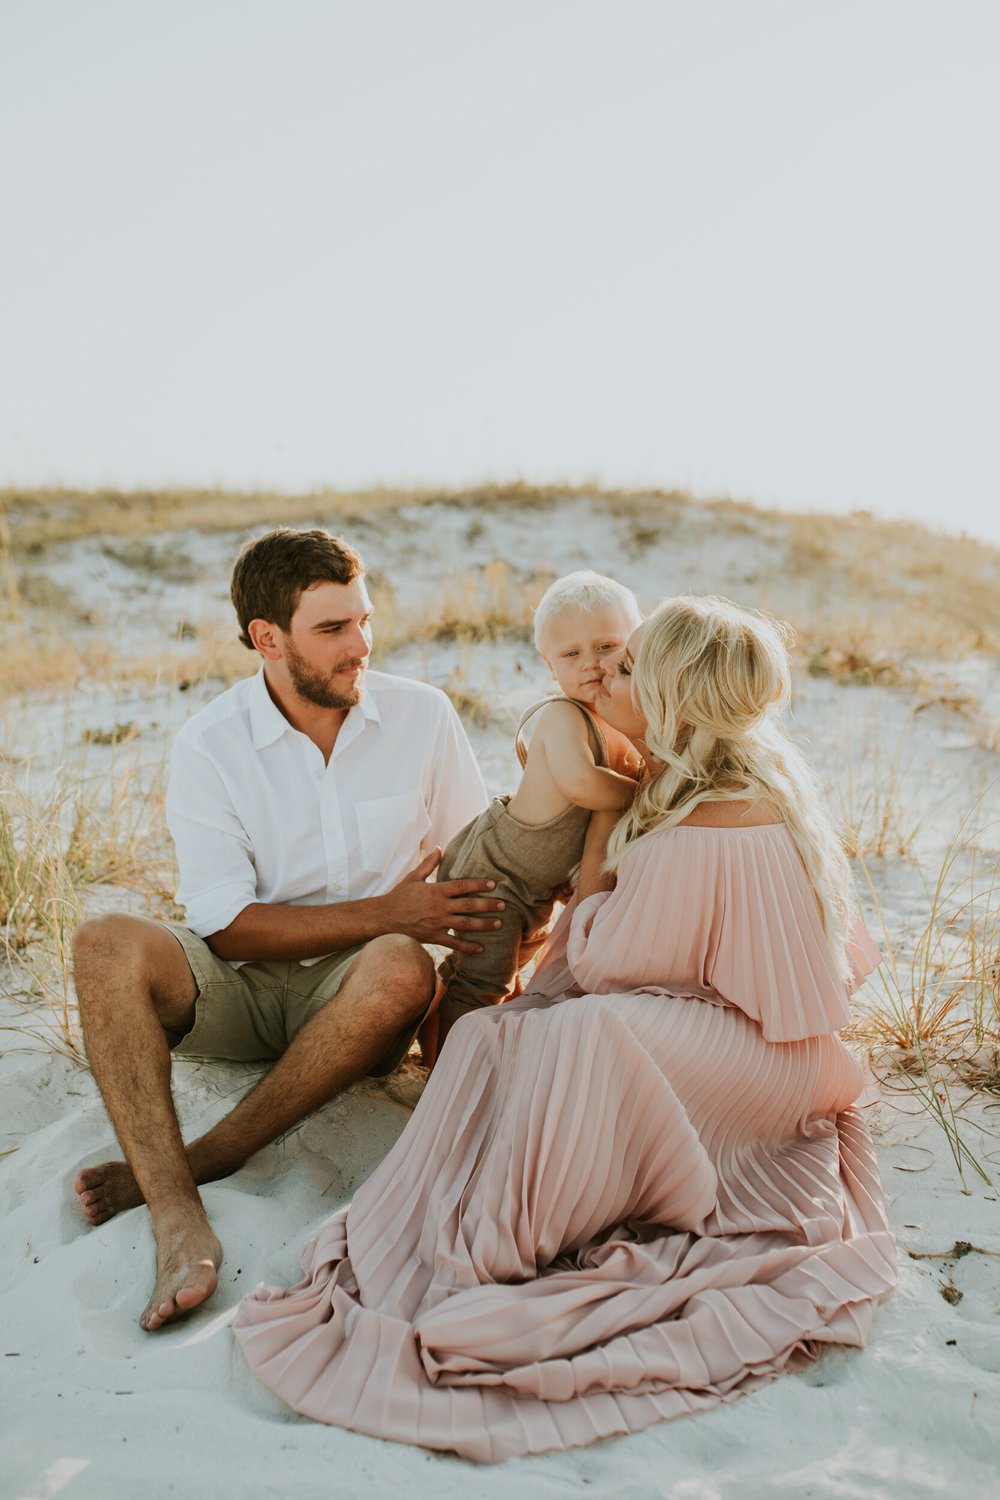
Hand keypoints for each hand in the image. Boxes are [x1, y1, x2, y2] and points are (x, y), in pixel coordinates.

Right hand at [379, 849, 504, 953]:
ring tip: (498, 924)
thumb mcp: (413, 877)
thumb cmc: (399, 896)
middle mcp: (440, 907)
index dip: (479, 884)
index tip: (493, 884)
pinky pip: (454, 943)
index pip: (462, 886)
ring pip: (465, 924)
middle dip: (488, 905)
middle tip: (503, 905)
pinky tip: (481, 948)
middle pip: (469, 905)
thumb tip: (439, 848)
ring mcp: (437, 923)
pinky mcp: (433, 937)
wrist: (383, 918)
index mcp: (436, 890)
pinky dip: (468, 947)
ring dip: (483, 924)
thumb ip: (429, 864)